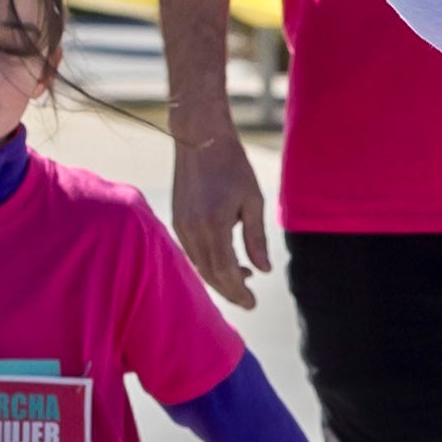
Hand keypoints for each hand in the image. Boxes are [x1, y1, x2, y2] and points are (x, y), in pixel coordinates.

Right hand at [169, 110, 272, 309]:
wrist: (199, 137)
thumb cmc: (232, 165)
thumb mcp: (253, 200)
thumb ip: (257, 238)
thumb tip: (263, 271)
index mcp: (214, 225)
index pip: (226, 272)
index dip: (239, 292)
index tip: (253, 304)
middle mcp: (193, 230)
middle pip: (210, 274)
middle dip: (229, 291)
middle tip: (248, 301)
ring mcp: (181, 226)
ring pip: (199, 265)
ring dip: (219, 278)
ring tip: (243, 279)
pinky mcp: (177, 220)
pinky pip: (192, 252)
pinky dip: (208, 263)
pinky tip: (226, 260)